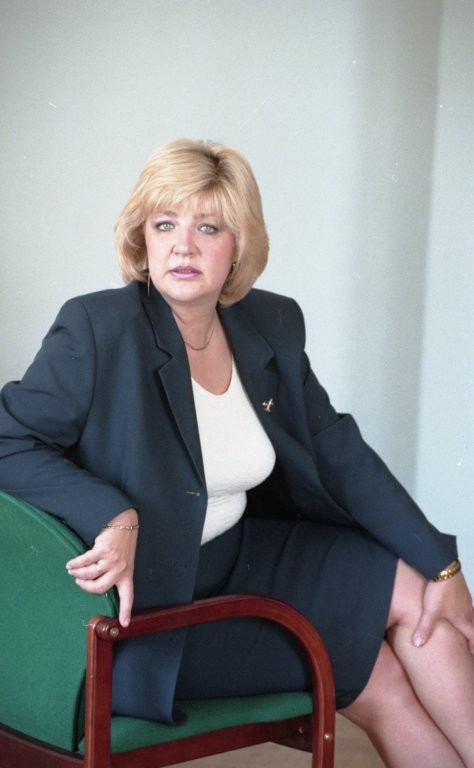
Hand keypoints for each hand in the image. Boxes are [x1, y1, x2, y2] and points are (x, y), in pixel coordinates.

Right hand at [65, 508, 138, 627]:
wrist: (125, 521)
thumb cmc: (123, 542)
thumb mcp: (124, 560)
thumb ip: (114, 572)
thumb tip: (94, 582)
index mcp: (127, 574)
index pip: (128, 596)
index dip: (126, 611)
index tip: (124, 625)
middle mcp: (120, 569)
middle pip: (99, 588)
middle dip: (85, 587)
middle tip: (79, 582)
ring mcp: (112, 560)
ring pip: (89, 574)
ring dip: (77, 573)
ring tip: (72, 570)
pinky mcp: (103, 550)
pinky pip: (84, 561)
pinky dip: (75, 563)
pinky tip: (70, 564)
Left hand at [412, 571, 473, 652]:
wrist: (444, 566)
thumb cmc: (440, 589)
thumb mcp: (430, 611)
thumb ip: (424, 629)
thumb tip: (418, 644)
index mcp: (463, 619)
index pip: (473, 638)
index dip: (473, 648)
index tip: (471, 656)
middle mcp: (468, 610)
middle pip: (473, 627)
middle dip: (471, 637)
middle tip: (468, 645)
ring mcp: (466, 598)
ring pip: (470, 614)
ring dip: (467, 623)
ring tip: (462, 629)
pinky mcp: (461, 589)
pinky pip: (465, 603)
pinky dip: (462, 610)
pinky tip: (455, 608)